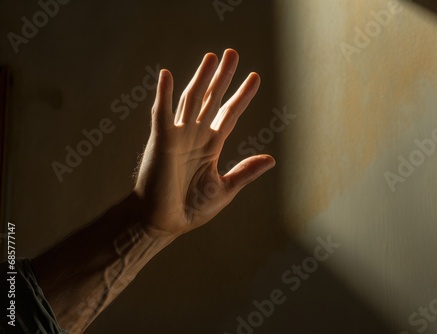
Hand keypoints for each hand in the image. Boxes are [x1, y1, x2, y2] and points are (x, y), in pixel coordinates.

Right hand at [133, 49, 275, 238]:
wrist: (162, 223)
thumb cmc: (189, 209)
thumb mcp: (225, 189)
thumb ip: (245, 172)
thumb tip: (271, 160)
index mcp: (211, 145)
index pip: (229, 114)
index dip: (242, 96)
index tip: (254, 78)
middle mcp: (195, 136)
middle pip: (211, 99)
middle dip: (222, 77)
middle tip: (232, 53)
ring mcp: (178, 136)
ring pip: (191, 99)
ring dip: (200, 78)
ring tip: (212, 57)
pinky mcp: (161, 141)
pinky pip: (162, 113)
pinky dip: (164, 94)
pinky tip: (167, 74)